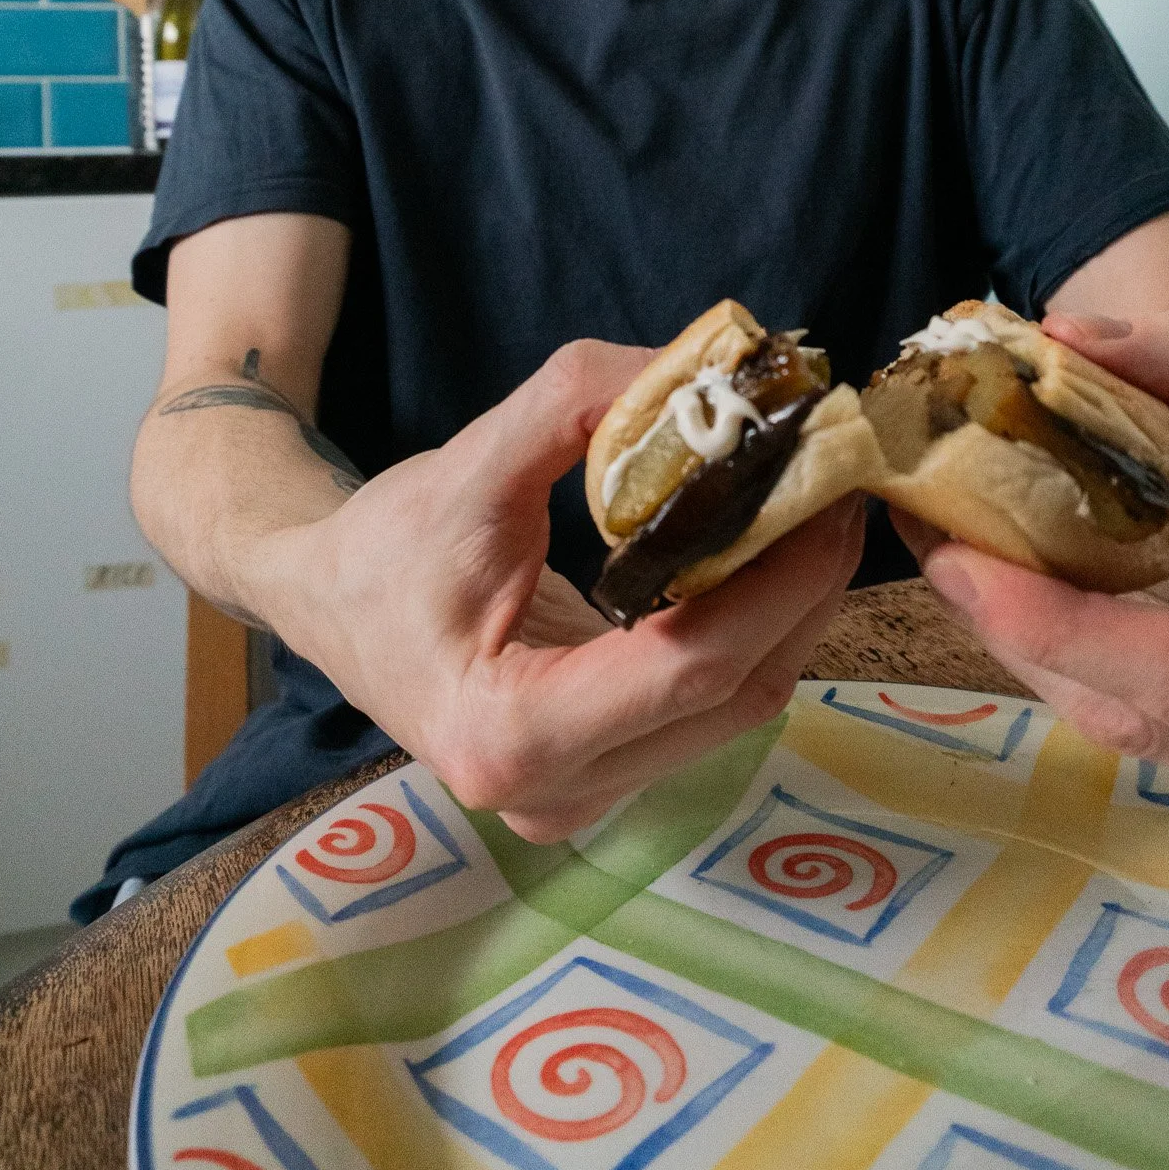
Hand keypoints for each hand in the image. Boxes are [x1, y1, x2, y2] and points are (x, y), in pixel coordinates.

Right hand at [266, 341, 863, 842]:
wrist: (329, 605)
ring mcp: (585, 798)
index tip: (830, 500)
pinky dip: (752, 629)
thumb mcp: (469, 463)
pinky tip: (766, 557)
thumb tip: (701, 371)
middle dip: (802, 591)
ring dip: (789, 610)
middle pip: (733, 696)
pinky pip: (711, 706)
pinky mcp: (608, 777)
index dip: (779, 583)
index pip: (689, 670)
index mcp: (508, 738)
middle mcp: (555, 794)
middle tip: (840, 490)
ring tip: (814, 512)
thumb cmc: (385, 546)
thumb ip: (577, 405)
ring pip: (738, 707)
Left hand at [891, 309, 1168, 855]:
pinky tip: (1038, 595)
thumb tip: (1065, 337)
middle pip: (1129, 715)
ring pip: (1129, 736)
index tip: (955, 555)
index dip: (1064, 628)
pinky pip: (1156, 740)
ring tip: (961, 541)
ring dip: (1032, 645)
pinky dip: (1085, 665)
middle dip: (1009, 623)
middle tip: (924, 521)